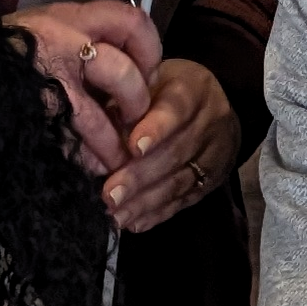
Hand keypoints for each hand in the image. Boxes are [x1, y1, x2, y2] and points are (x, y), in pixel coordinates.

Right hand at [10, 2, 159, 178]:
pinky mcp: (30, 112)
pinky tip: (91, 165)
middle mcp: (60, 42)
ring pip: (96, 116)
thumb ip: (82, 37)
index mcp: (68, 16)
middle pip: (122, 71)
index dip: (150, 49)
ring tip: (119, 159)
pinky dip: (85, 158)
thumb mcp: (45, 26)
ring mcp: (44, 79)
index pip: (130, 20)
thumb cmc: (6, 50)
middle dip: (137, 103)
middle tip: (136, 119)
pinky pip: (68, 140)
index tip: (150, 69)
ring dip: (114, 144)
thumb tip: (130, 68)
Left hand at [100, 55, 239, 233]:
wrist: (214, 105)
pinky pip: (185, 200)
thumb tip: (91, 142)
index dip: (157, 129)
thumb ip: (122, 105)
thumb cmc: (164, 90)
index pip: (176, 109)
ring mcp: (215, 155)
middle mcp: (210, 122)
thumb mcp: (147, 82)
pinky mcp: (212, 181)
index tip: (133, 147)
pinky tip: (135, 223)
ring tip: (116, 215)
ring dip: (145, 202)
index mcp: (193, 89)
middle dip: (140, 176)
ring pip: (180, 181)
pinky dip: (158, 213)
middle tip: (110, 195)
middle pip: (176, 152)